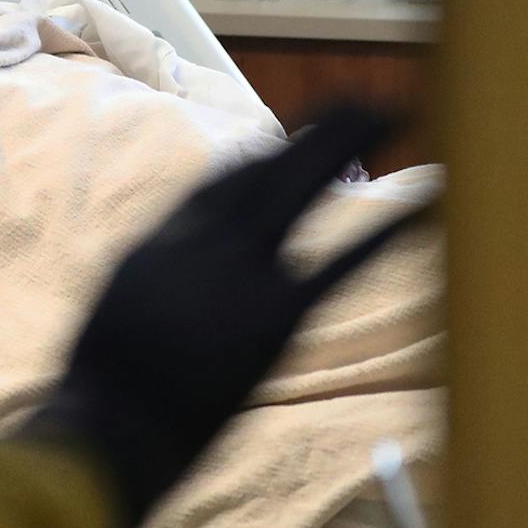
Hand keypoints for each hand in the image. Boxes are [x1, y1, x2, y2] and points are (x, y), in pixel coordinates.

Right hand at [19, 105, 434, 527]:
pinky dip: (382, 232)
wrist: (112, 428)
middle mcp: (202, 239)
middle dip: (321, 129)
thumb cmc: (103, 386)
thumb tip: (178, 270)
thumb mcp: (119, 309)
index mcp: (162, 239)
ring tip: (392, 112)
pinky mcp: (276, 317)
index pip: (222, 184)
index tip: (295, 143)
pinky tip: (423, 204)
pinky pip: (338, 266)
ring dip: (347, 143)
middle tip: (364, 99)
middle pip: (269, 167)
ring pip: (300, 188)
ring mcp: (240, 272)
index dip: (266, 160)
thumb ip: (157, 277)